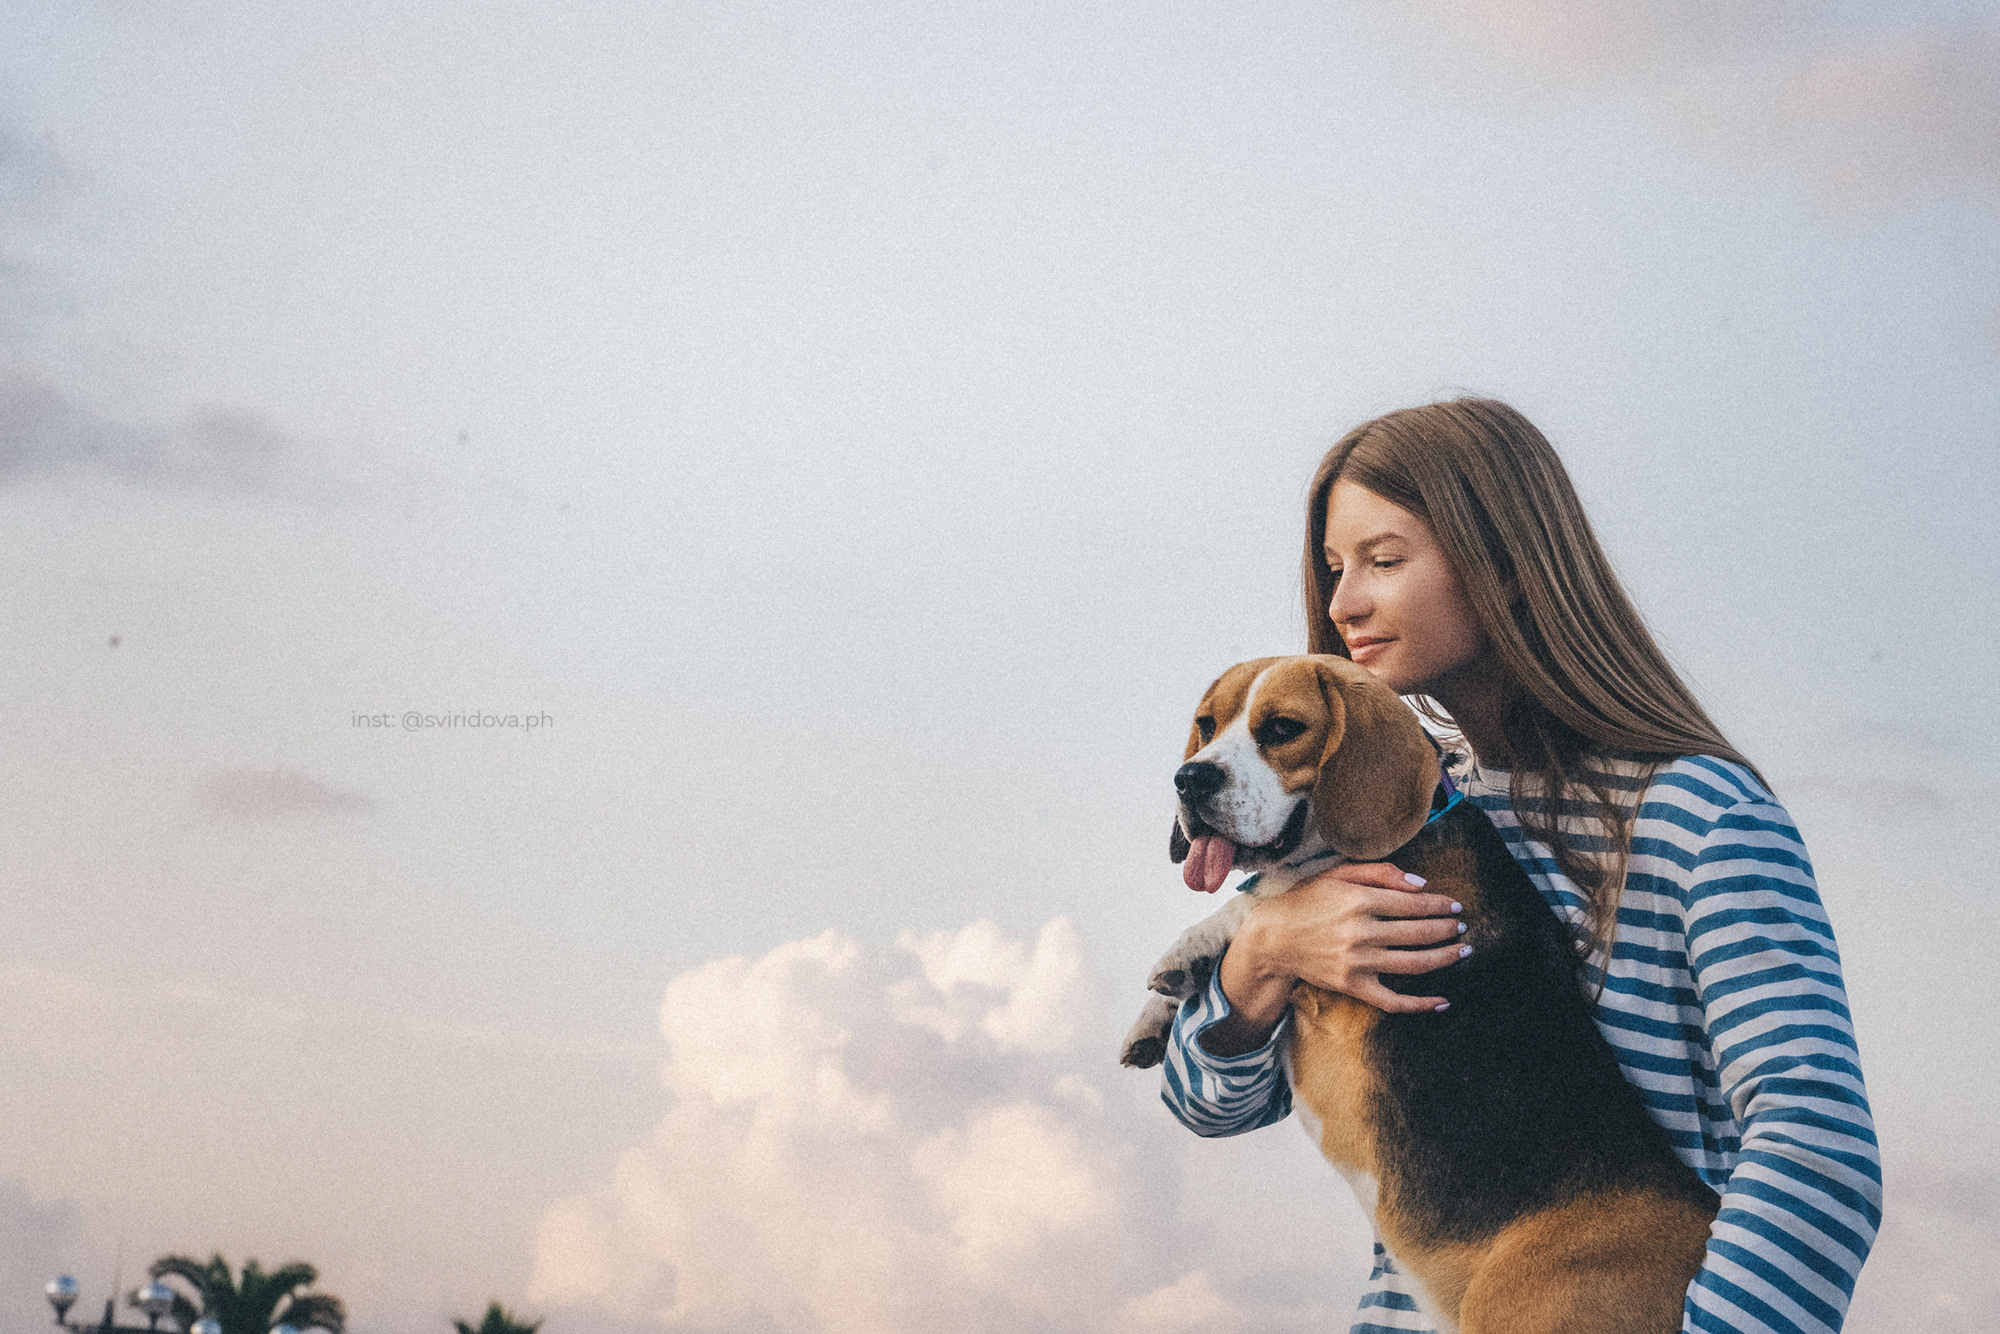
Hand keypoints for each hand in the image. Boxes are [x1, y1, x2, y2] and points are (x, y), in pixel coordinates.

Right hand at [1245, 862, 1466, 1012]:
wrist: (1272, 939)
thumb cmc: (1305, 901)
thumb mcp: (1336, 874)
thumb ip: (1380, 872)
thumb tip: (1421, 883)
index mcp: (1359, 900)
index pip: (1413, 903)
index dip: (1440, 904)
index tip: (1455, 906)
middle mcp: (1361, 931)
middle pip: (1419, 932)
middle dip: (1447, 929)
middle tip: (1462, 926)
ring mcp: (1358, 962)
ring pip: (1415, 964)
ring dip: (1445, 957)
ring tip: (1462, 950)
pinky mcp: (1352, 986)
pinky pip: (1393, 1001)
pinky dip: (1420, 1004)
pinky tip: (1442, 1001)